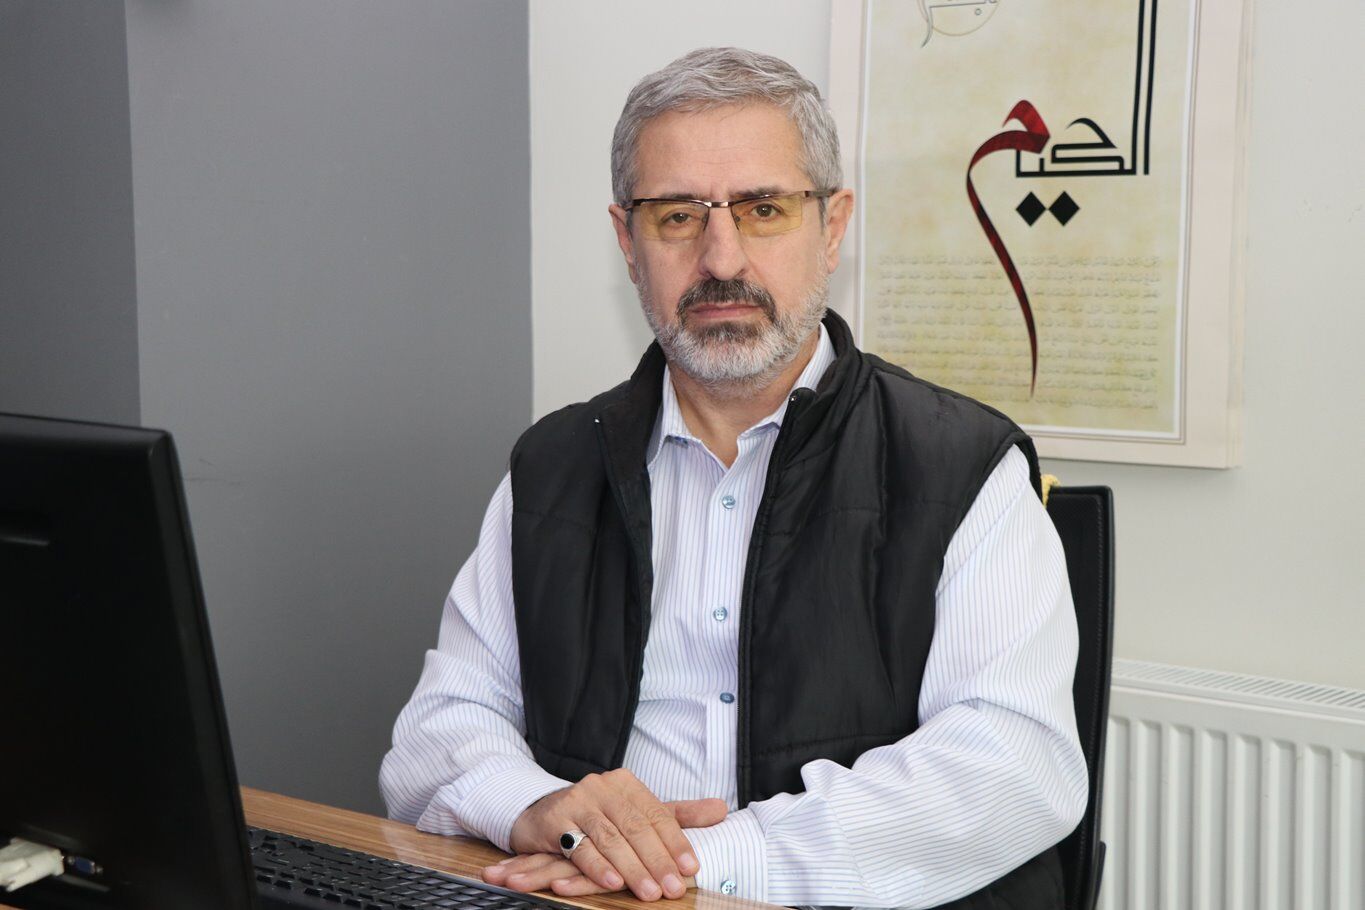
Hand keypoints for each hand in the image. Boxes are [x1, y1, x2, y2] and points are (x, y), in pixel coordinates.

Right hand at [502, 770, 726, 900]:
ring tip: (649, 893)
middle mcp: (602, 787)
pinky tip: (612, 883)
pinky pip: (580, 847)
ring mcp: (577, 802)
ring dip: (631, 869)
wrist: (540, 813)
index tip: (692, 869)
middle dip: (657, 861)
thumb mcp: (636, 813)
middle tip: (674, 889)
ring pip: (611, 839)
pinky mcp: (555, 820)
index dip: (676, 842)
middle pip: (636, 827)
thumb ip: (677, 815)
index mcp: (626, 784)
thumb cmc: (596, 818)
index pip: (658, 814)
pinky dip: (597, 867)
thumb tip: (722, 809)